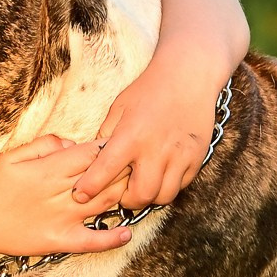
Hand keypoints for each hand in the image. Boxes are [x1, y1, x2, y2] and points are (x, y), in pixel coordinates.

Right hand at [0, 135, 134, 259]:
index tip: (121, 144)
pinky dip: (111, 239)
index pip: (91, 154)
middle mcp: (61, 193)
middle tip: (137, 162)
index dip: (110, 148)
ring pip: (104, 203)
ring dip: (124, 194)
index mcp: (50, 169)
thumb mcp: (13, 155)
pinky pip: (91, 241)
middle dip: (123, 168)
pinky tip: (127, 233)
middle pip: (104, 177)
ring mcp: (63, 218)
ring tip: (138, 187)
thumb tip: (72, 143)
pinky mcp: (60, 240)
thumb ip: (44, 145)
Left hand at [75, 60, 225, 209]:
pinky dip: (169, 185)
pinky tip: (162, 173)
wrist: (188, 76)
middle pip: (140, 196)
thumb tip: (93, 160)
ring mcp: (179, 156)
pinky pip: (181, 185)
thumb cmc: (149, 90)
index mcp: (131, 136)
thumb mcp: (119, 107)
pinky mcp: (196, 158)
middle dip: (128, 200)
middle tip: (123, 192)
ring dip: (150, 196)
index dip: (90, 188)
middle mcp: (156, 149)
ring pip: (163, 196)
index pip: (105, 171)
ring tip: (144, 184)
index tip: (80, 195)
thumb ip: (106, 135)